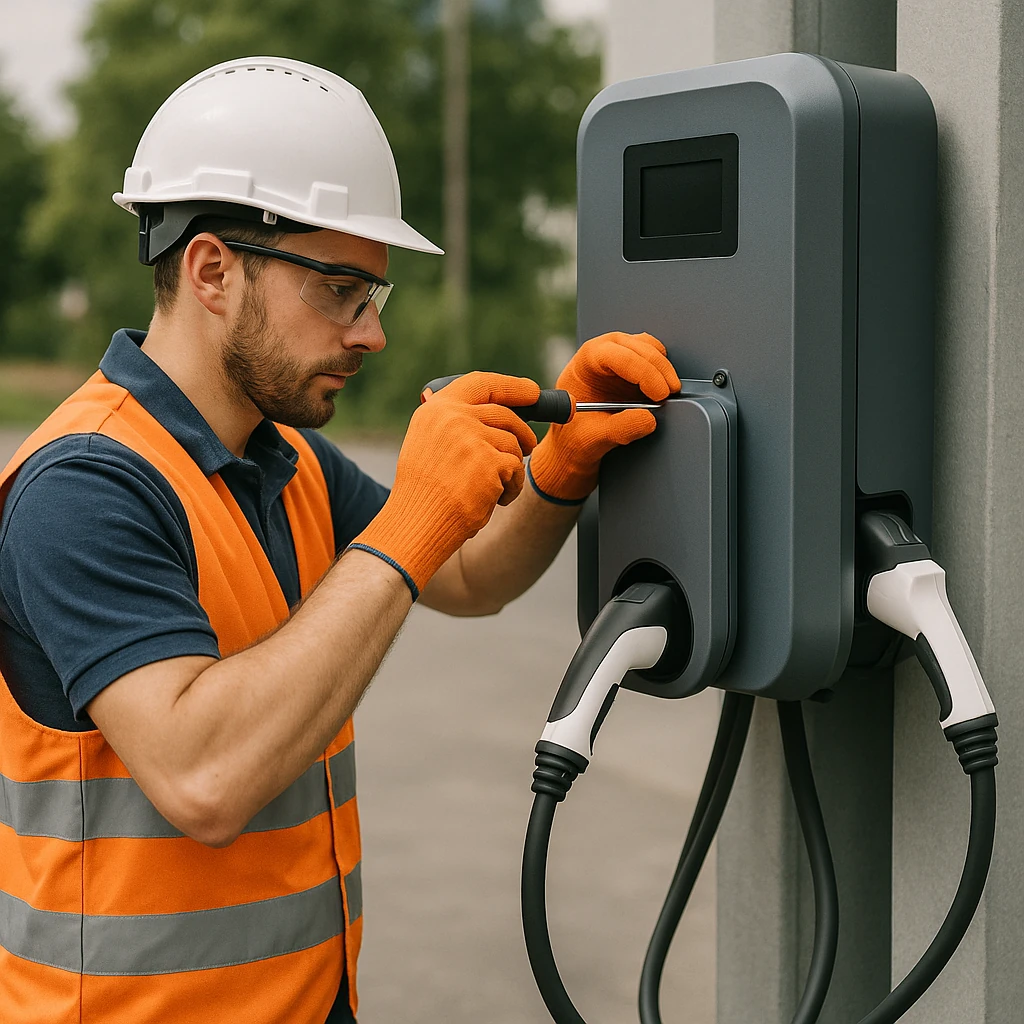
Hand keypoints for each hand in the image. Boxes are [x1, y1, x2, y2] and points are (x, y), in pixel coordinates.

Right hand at [349, 372, 539, 597]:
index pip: (480, 383)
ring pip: (513, 444)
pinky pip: (516, 468)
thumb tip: (496, 411)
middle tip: (530, 445)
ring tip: (495, 489)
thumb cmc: (423, 493)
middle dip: (523, 431)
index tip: (531, 391)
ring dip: (511, 469)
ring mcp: (472, 438)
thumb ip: (453, 424)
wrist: (417, 523)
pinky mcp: (489, 461)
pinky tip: (496, 500)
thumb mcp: (427, 444)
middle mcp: (453, 417)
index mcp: (435, 409)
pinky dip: (512, 487)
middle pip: (505, 414)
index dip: (510, 386)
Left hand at [528, 332, 680, 501]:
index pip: (615, 354)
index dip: (641, 371)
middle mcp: (602, 352)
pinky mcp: (634, 363)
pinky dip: (663, 370)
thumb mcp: (593, 438)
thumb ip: (619, 429)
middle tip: (670, 394)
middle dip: (658, 369)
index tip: (659, 394)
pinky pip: (655, 356)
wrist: (577, 441)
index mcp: (585, 363)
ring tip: (668, 393)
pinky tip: (663, 390)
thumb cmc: (576, 435)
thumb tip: (648, 418)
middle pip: (636, 346)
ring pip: (649, 347)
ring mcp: (619, 354)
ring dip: (663, 367)